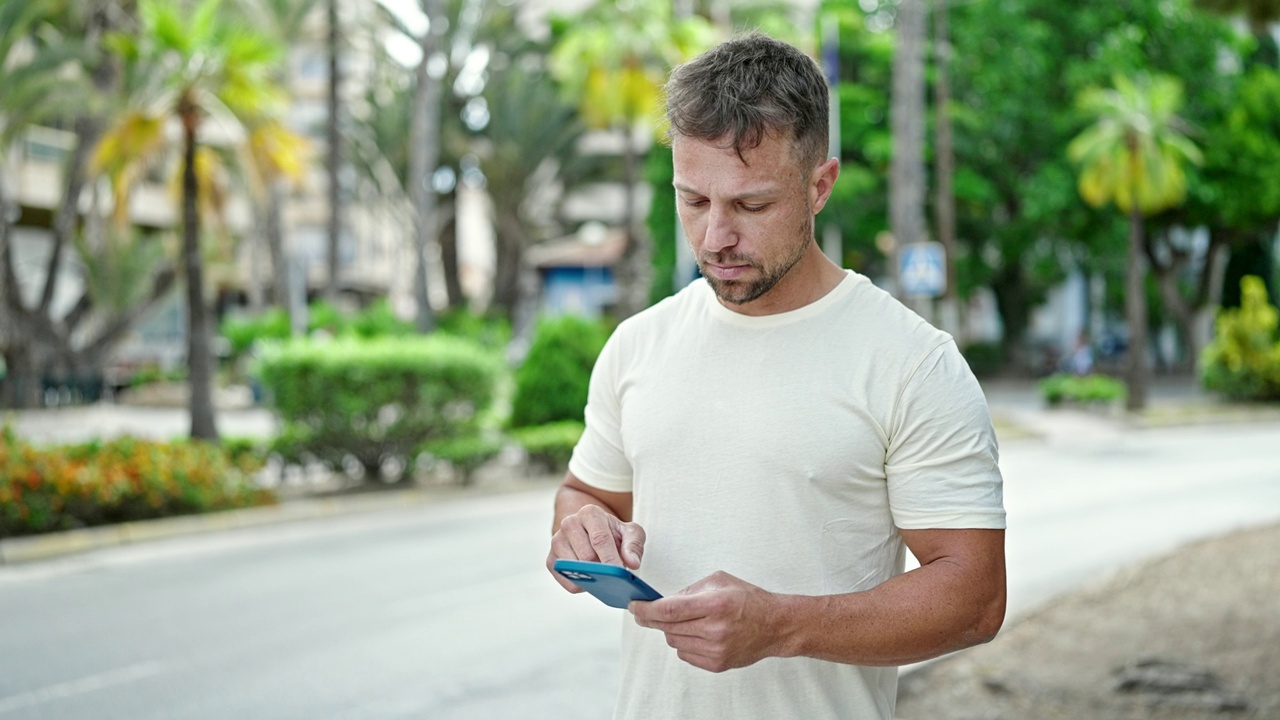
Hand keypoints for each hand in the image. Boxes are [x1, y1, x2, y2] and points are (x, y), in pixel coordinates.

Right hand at [547, 504, 645, 593]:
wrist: (591, 532)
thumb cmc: (613, 533)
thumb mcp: (630, 533)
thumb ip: (634, 545)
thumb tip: (632, 563)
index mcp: (590, 513)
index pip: (600, 539)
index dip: (610, 559)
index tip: (620, 574)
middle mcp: (569, 523)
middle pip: (586, 556)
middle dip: (602, 570)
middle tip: (615, 575)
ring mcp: (557, 541)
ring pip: (575, 569)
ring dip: (592, 577)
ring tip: (603, 573)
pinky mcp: (551, 560)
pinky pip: (568, 582)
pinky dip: (582, 585)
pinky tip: (591, 578)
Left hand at [630, 571, 784, 672]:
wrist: (774, 625)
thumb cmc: (748, 600)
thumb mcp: (719, 581)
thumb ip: (689, 590)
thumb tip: (663, 600)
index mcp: (714, 604)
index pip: (668, 610)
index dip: (645, 610)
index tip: (634, 607)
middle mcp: (714, 629)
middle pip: (667, 628)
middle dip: (654, 619)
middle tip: (648, 612)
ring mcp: (715, 650)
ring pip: (674, 642)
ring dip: (672, 630)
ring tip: (688, 620)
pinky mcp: (716, 664)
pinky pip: (685, 654)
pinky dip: (684, 643)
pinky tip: (697, 633)